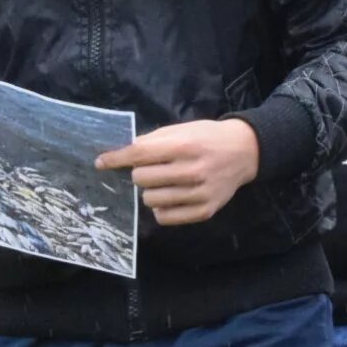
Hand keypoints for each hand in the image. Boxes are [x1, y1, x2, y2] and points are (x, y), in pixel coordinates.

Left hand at [97, 117, 260, 225]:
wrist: (246, 151)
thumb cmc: (208, 136)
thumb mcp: (183, 129)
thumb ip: (153, 140)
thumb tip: (123, 153)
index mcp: (184, 146)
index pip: (139, 154)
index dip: (116, 158)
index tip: (101, 162)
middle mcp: (192, 171)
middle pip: (142, 178)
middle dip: (140, 173)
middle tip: (152, 169)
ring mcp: (200, 193)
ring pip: (151, 200)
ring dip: (150, 191)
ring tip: (163, 183)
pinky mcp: (205, 210)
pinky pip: (166, 217)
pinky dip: (161, 208)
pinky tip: (169, 197)